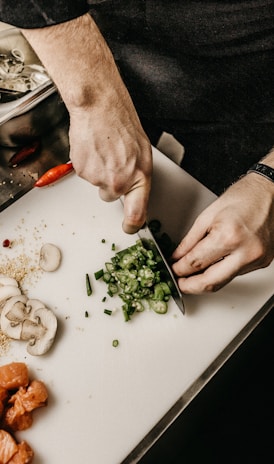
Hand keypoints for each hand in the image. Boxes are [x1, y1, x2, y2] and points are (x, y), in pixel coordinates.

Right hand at [68, 80, 151, 234]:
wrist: (99, 108)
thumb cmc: (122, 124)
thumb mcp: (142, 153)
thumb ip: (138, 177)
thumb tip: (135, 193)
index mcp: (139, 178)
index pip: (136, 214)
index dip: (132, 225)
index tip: (129, 227)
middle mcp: (119, 183)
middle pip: (111, 197)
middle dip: (111, 184)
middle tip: (113, 162)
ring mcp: (99, 178)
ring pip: (98, 184)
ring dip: (100, 171)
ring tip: (104, 149)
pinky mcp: (82, 172)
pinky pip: (86, 174)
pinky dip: (88, 163)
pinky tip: (94, 148)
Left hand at [171, 173, 273, 293]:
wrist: (271, 192)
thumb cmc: (244, 197)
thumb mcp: (208, 215)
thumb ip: (190, 240)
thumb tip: (177, 257)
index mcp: (228, 236)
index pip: (196, 263)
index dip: (179, 269)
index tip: (173, 270)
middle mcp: (245, 252)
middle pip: (211, 282)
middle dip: (190, 286)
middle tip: (179, 283)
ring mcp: (256, 259)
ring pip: (224, 281)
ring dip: (205, 281)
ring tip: (192, 275)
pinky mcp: (262, 262)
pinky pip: (236, 274)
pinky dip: (221, 272)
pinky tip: (213, 266)